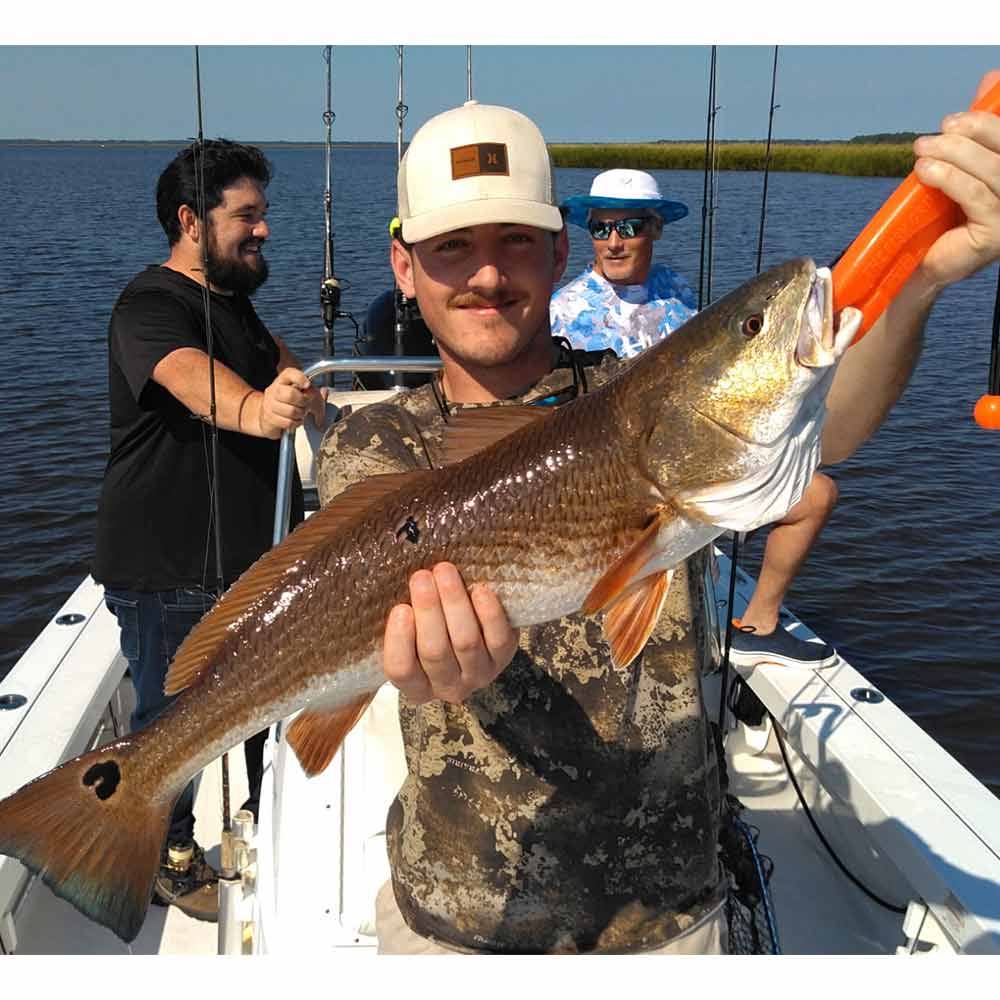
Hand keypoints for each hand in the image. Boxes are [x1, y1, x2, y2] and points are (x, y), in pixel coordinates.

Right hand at [259, 368, 325, 437]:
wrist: (267, 415)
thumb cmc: (288, 403)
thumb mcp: (303, 394)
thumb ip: (316, 393)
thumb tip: (325, 392)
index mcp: (283, 380)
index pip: (289, 374)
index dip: (299, 378)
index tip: (307, 385)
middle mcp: (275, 390)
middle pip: (291, 394)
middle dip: (304, 401)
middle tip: (306, 404)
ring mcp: (270, 404)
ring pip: (291, 411)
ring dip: (301, 414)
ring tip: (301, 413)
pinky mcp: (270, 418)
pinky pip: (288, 422)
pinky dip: (296, 423)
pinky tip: (296, 420)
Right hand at [382, 562, 518, 703]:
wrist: (475, 631)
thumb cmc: (429, 626)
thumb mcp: (410, 629)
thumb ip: (400, 615)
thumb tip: (388, 578)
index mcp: (415, 685)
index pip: (401, 670)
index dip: (399, 641)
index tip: (400, 608)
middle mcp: (446, 687)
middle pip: (434, 652)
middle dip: (428, 610)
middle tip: (421, 577)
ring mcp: (477, 675)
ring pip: (465, 642)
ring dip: (454, 603)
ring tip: (444, 572)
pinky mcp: (504, 659)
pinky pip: (498, 639)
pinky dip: (489, 613)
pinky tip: (479, 589)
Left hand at [910, 70, 999, 295]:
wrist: (921, 262)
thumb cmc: (945, 210)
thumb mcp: (962, 164)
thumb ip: (978, 128)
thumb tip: (992, 77)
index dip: (996, 115)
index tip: (971, 102)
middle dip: (977, 128)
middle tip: (944, 125)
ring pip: (992, 170)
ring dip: (954, 153)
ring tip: (922, 149)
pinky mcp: (995, 235)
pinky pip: (977, 196)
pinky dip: (950, 178)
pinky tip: (925, 171)